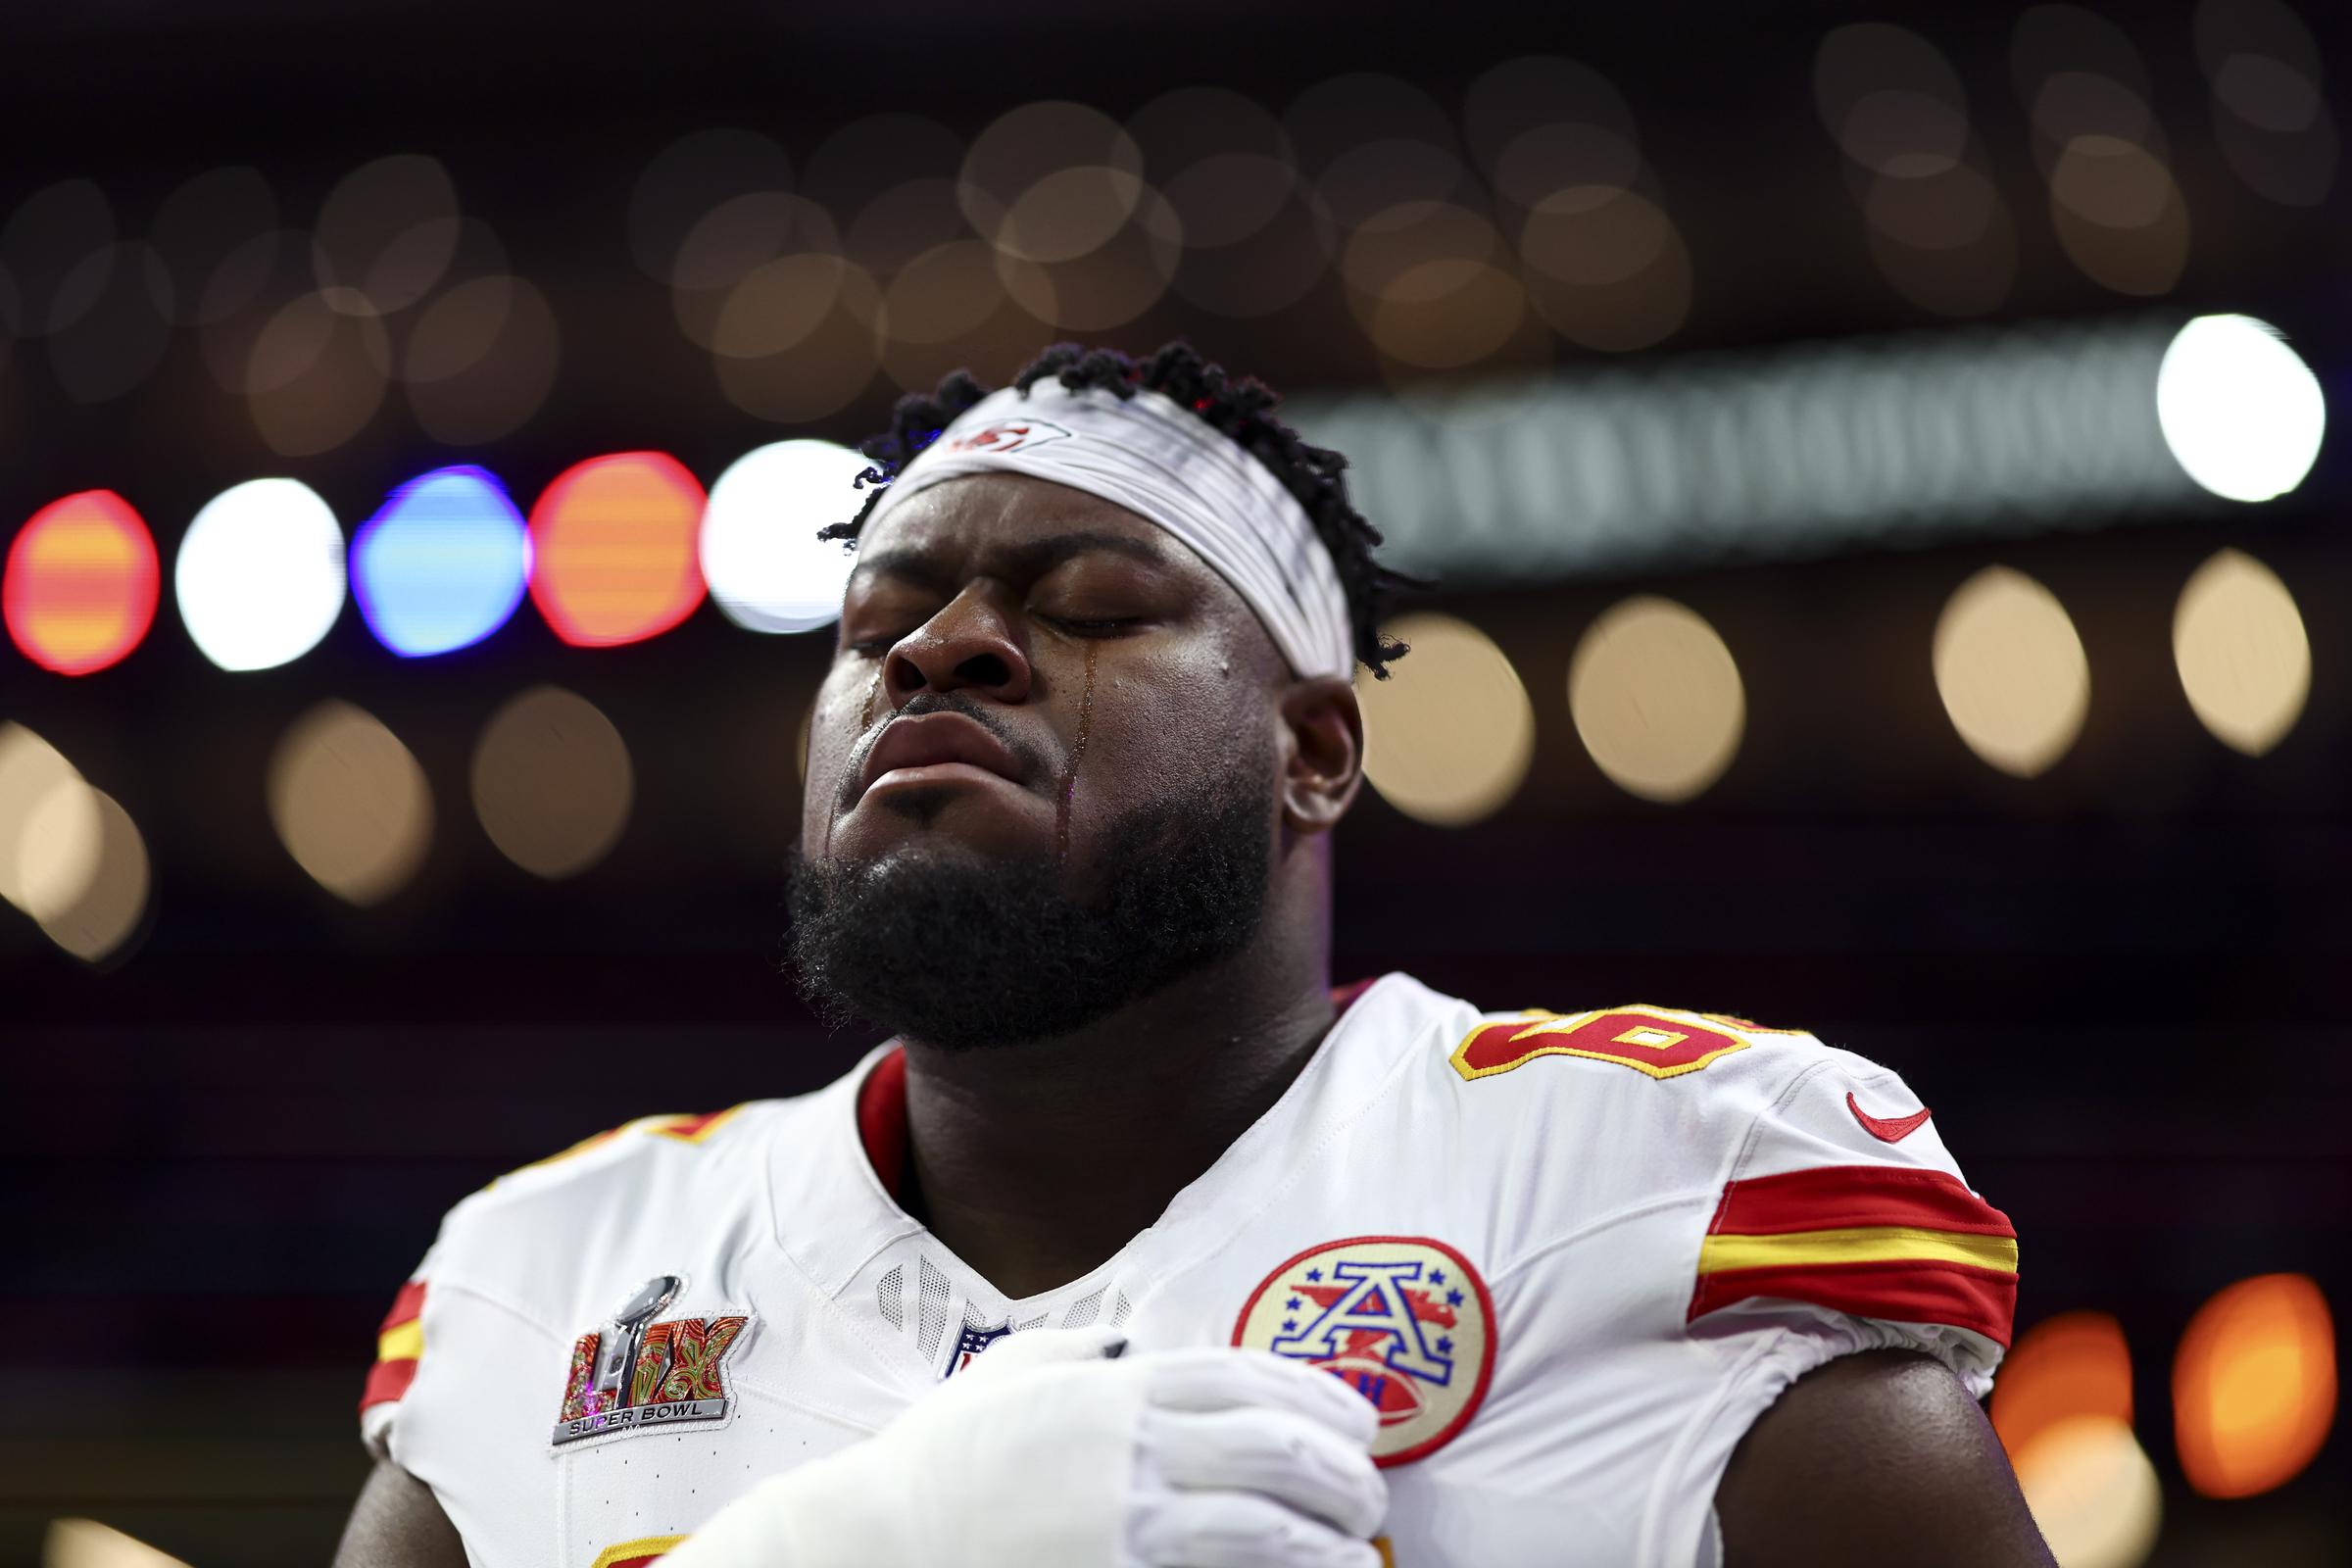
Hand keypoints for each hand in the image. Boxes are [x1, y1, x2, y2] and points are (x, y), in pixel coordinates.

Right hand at [661, 1327, 1386, 1567]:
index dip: (1315, 1394)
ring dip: (1329, 1537)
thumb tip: (1122, 1340)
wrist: (877, 1546)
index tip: (1357, 1418)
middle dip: (1341, 1468)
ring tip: (1357, 1550)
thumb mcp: (1005, 1376)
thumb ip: (1071, 1350)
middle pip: (1274, 1445)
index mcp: (1111, 1389)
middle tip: (1367, 1492)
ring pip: (1267, 1523)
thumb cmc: (938, 1463)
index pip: (1244, 1377)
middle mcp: (1130, 1447)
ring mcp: (1127, 1521)